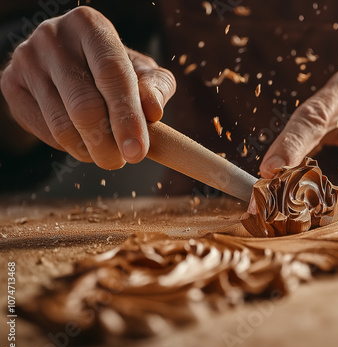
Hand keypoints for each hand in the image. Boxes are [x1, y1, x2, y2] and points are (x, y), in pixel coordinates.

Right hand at [0, 6, 175, 168]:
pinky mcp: (11, 84)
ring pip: (61, 124)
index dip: (127, 117)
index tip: (138, 151)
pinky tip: (84, 143)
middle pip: (83, 105)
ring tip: (107, 155)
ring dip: (89, 151)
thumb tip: (153, 111)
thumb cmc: (115, 69)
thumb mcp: (144, 72)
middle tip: (122, 162)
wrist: (72, 61)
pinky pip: (43, 130)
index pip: (112, 75)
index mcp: (90, 26)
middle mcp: (53, 37)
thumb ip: (155, 88)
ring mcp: (27, 60)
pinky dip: (69, 147)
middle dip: (107, 144)